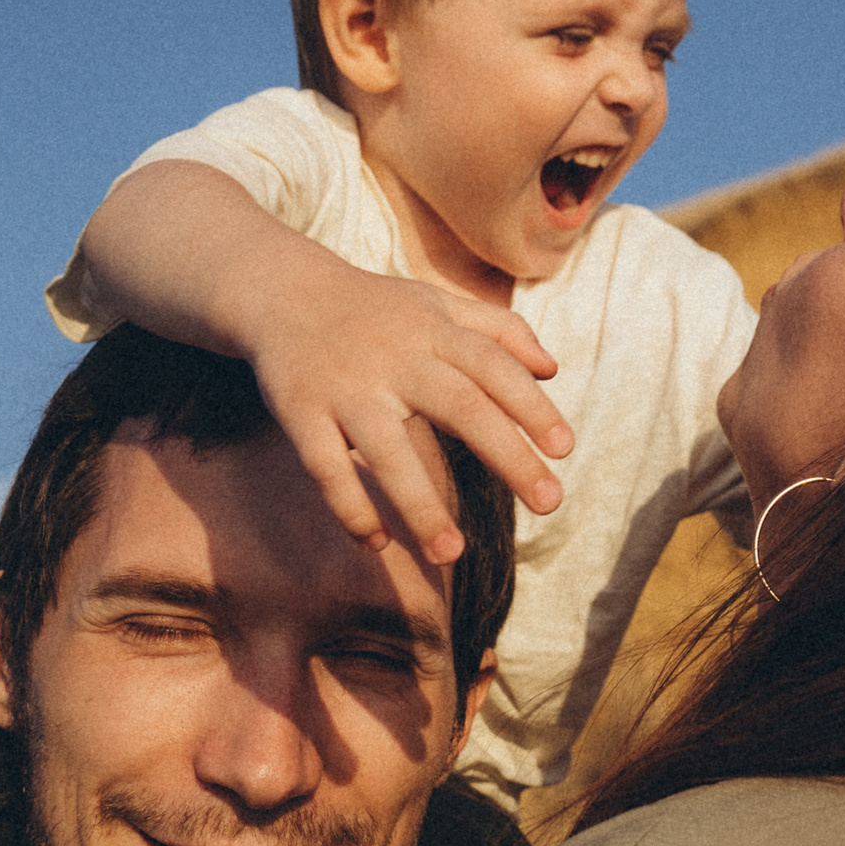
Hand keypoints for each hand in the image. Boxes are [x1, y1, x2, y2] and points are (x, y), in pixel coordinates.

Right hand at [250, 262, 571, 563]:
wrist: (280, 291)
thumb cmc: (375, 308)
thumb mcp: (437, 303)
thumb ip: (498, 330)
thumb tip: (552, 369)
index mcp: (433, 331)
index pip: (493, 366)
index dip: (531, 406)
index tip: (565, 449)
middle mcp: (394, 357)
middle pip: (460, 406)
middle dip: (507, 456)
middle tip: (549, 503)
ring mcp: (345, 387)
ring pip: (387, 451)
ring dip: (420, 505)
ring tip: (452, 554)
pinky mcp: (300, 412)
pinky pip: (325, 467)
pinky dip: (349, 506)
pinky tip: (376, 543)